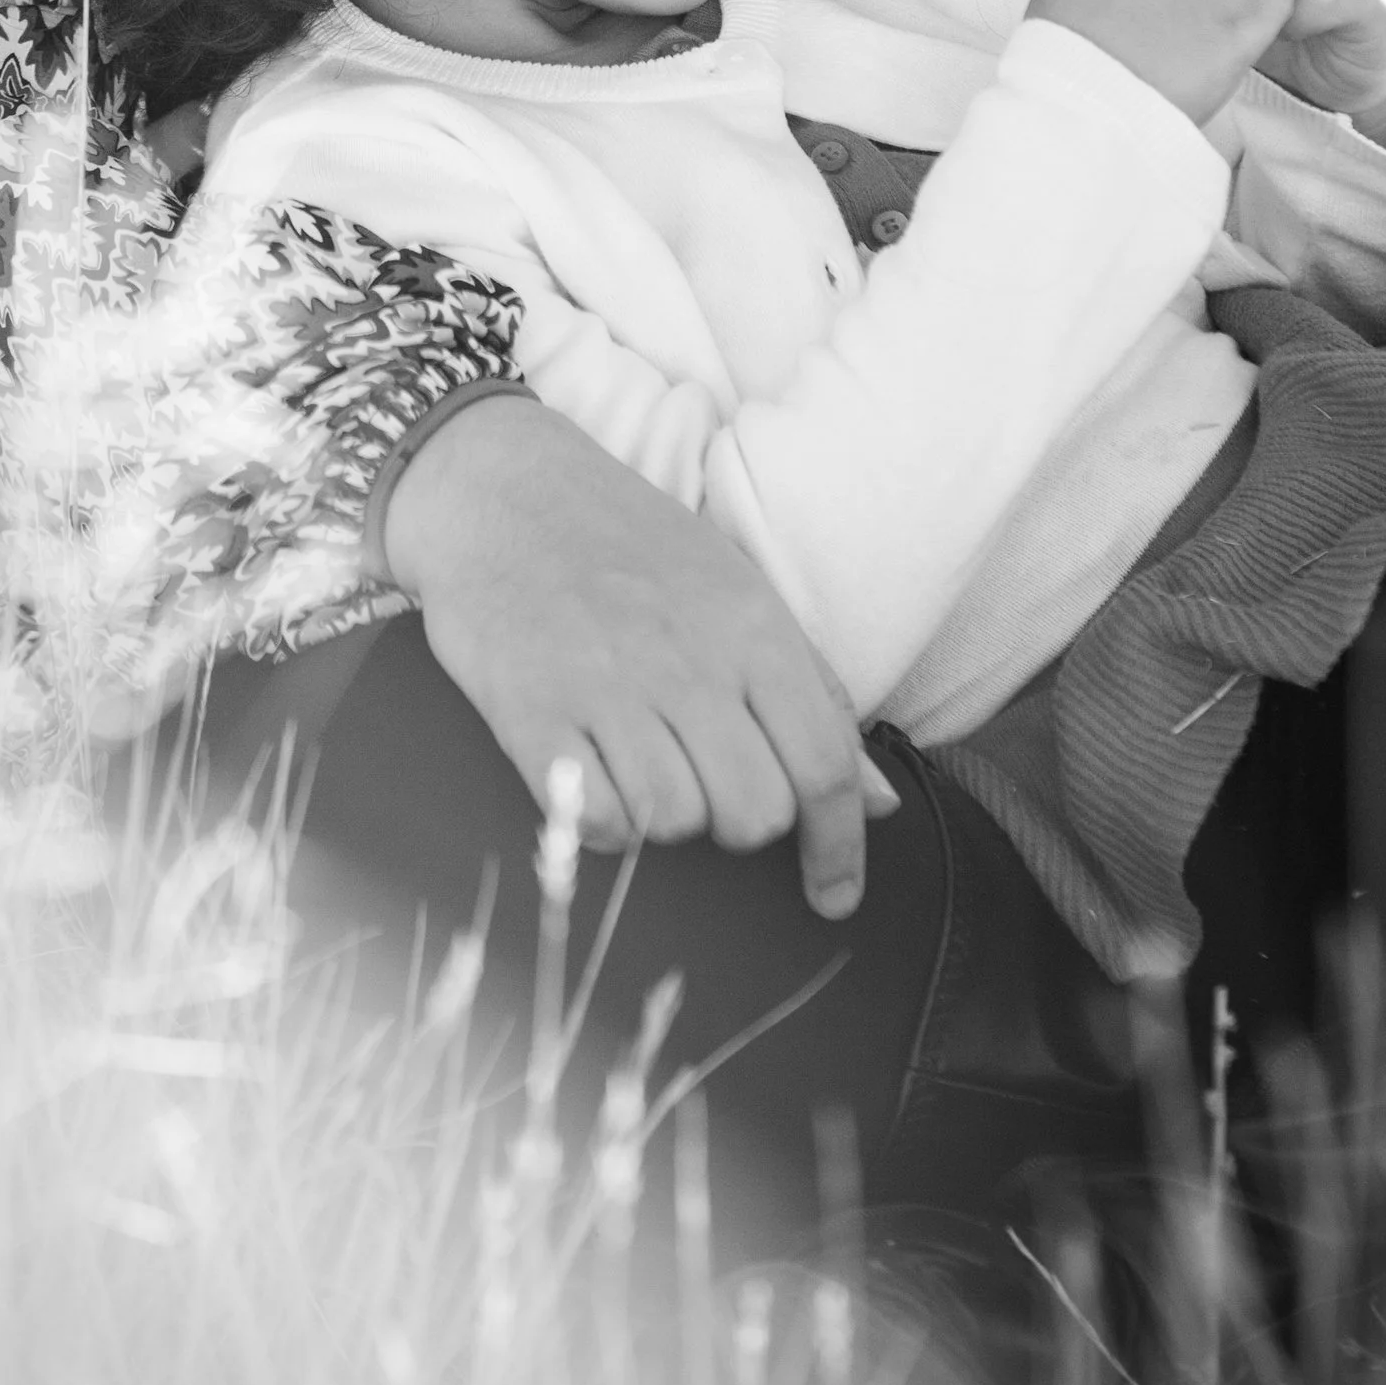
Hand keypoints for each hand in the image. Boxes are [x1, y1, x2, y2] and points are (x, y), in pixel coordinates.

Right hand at [382, 391, 891, 918]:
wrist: (503, 488)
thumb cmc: (632, 546)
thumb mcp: (738, 592)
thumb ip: (812, 694)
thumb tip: (882, 802)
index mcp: (751, 626)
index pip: (823, 764)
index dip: (839, 846)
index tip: (834, 895)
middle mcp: (688, 660)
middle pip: (755, 812)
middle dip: (740, 818)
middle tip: (707, 776)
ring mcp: (607, 687)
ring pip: (677, 823)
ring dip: (667, 813)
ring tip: (643, 759)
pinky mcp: (532, 713)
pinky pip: (596, 823)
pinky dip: (603, 822)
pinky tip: (595, 776)